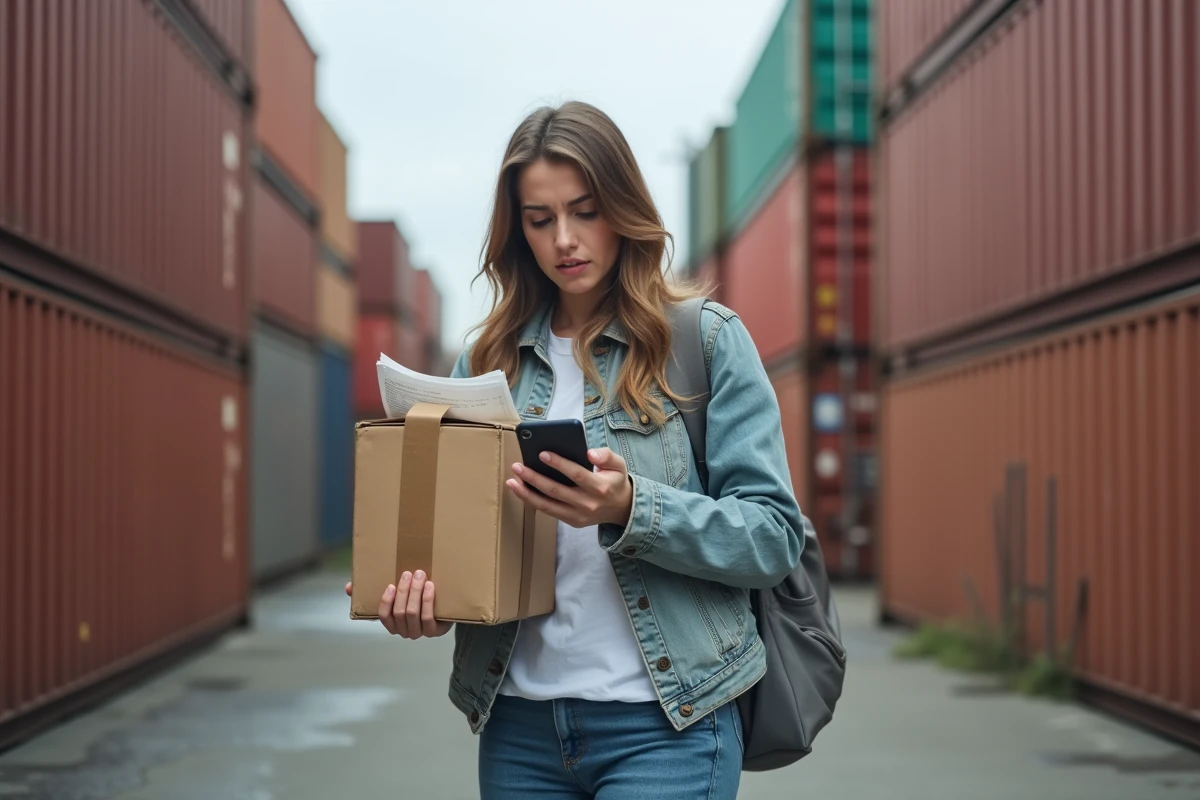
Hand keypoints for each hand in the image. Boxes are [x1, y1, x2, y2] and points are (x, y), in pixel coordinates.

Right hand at [344, 574, 452, 638]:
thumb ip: (370, 591)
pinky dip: (427, 600)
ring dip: (416, 592)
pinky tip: (430, 586)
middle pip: (400, 613)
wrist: (444, 607)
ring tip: (420, 575)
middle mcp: (404, 631)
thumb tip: (349, 588)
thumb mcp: (394, 594)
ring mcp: (420, 632)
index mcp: (392, 624)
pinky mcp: (435, 631)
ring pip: (413, 613)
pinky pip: (427, 617)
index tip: (390, 585)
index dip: (386, 602)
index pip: (384, 617)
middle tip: (409, 573)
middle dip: (404, 591)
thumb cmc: (414, 599)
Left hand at [506, 447, 633, 528]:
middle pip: (556, 491)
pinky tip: (520, 490)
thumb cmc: (615, 481)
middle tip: (517, 466)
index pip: (577, 474)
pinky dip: (532, 501)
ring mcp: (578, 515)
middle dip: (534, 478)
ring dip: (527, 493)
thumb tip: (590, 453)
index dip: (559, 464)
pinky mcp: (571, 521)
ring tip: (512, 481)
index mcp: (600, 487)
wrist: (622, 509)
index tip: (542, 454)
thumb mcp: (619, 465)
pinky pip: (548, 511)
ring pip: (547, 505)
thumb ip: (606, 456)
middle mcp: (587, 504)